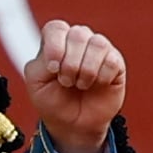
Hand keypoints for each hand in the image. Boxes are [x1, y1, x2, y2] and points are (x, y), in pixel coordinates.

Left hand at [26, 21, 127, 152]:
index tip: (53, 70)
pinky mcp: (116, 63)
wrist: (73, 125)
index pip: (57, 28)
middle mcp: (78, 40)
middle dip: (71, 64)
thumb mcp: (36, 82)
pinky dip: (102, 77)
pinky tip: (97, 85)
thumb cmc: (53, 101)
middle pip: (78, 34)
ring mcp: (98, 50)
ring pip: (98, 44)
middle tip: (67, 82)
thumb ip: (40, 61)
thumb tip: (60, 52)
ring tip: (81, 85)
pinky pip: (112, 61)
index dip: (55, 47)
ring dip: (87, 70)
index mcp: (56, 41)